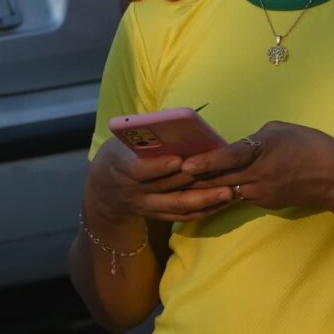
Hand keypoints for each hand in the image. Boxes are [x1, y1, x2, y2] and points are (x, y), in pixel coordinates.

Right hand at [87, 136, 232, 224]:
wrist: (104, 187)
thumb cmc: (123, 152)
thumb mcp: (127, 140)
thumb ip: (148, 133)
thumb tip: (178, 117)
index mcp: (123, 167)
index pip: (140, 170)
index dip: (159, 166)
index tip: (179, 159)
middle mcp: (134, 191)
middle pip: (167, 188)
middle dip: (194, 180)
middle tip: (221, 173)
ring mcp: (146, 206)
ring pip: (177, 205)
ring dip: (205, 200)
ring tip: (229, 191)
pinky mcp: (156, 216)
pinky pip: (182, 216)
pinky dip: (203, 211)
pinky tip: (222, 202)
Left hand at [180, 122, 333, 212]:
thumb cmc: (310, 144)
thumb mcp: (280, 130)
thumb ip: (254, 139)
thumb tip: (235, 148)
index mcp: (264, 150)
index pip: (230, 157)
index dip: (207, 162)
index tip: (185, 165)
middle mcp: (260, 175)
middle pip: (221, 179)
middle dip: (194, 179)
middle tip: (169, 178)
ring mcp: (262, 193)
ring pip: (226, 191)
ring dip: (206, 188)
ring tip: (182, 186)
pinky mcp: (265, 204)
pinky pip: (240, 196)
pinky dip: (226, 192)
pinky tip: (211, 190)